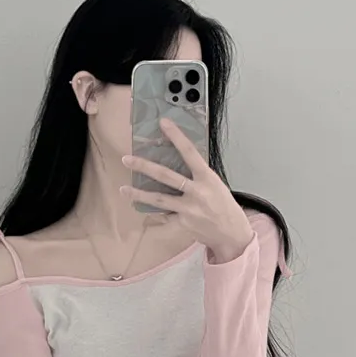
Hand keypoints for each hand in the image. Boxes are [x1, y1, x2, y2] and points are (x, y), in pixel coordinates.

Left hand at [123, 117, 253, 264]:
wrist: (232, 233)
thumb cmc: (225, 206)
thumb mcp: (216, 185)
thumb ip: (198, 176)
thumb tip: (179, 163)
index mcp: (207, 178)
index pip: (190, 152)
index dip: (176, 136)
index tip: (163, 123)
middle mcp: (197, 192)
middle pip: (165, 176)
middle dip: (144, 166)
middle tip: (126, 159)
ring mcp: (189, 209)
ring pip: (159, 199)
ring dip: (139, 194)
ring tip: (123, 189)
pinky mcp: (184, 224)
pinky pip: (164, 218)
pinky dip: (155, 217)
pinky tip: (143, 213)